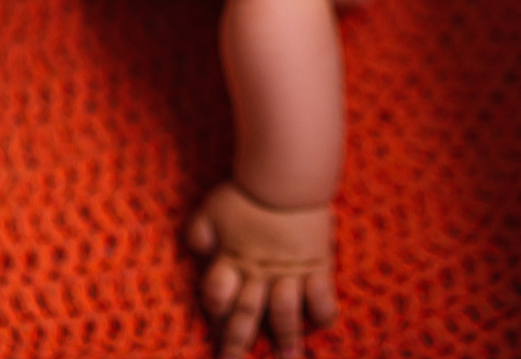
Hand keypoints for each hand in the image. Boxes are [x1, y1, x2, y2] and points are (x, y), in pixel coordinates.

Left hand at [187, 181, 337, 358]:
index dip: (214, 312)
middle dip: (238, 342)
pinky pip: (321, 294)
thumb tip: (196, 249)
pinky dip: (323, 310)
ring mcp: (289, 270)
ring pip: (285, 312)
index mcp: (232, 259)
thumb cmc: (248, 191)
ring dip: (286, 338)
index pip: (218, 295)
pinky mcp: (316, 264)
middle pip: (246, 314)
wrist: (286, 178)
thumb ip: (199, 230)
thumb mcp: (213, 207)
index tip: (214, 326)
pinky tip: (325, 325)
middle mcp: (259, 271)